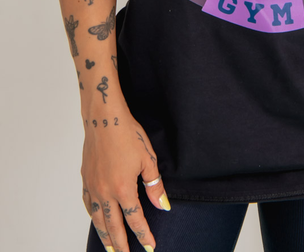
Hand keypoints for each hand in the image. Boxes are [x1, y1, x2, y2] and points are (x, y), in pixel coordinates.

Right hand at [81, 109, 169, 251]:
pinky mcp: (85, 179)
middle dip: (121, 244)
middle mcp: (105, 192)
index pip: (135, 220)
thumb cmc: (127, 134)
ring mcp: (93, 187)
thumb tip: (162, 206)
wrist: (104, 118)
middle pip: (113, 226)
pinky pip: (87, 204)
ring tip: (110, 248)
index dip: (143, 234)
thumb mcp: (148, 159)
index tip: (150, 246)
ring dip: (105, 236)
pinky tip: (96, 219)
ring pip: (97, 219)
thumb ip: (154, 186)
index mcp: (123, 189)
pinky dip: (92, 216)